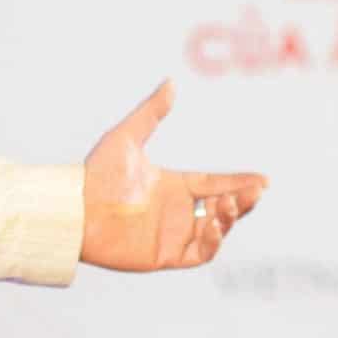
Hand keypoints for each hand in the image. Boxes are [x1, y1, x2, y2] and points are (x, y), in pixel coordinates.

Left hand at [81, 79, 267, 271]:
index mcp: (173, 186)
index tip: (263, 179)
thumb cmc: (96, 174)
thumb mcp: (126, 137)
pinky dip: (213, 242)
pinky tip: (214, 225)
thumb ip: (151, 113)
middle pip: (223, 207)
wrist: (74, 208)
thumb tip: (171, 82)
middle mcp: (177, 211)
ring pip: (217, 231)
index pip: (215, 183)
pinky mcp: (165, 256)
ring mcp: (173, 235)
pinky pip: (200, 254)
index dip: (240, 182)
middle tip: (255, 192)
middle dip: (242, 201)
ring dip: (229, 218)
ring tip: (228, 204)